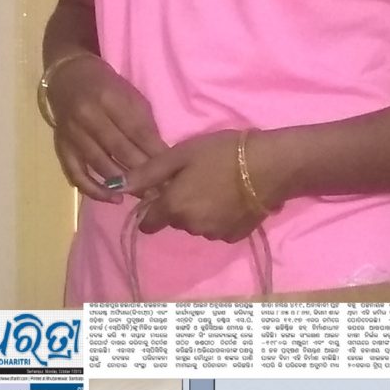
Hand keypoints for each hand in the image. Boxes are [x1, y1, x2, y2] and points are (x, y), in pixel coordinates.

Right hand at [45, 55, 166, 202]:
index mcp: (109, 98)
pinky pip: (77, 174)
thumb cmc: (106, 87)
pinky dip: (94, 190)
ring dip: (124, 185)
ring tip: (145, 198)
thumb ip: (144, 125)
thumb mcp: (130, 96)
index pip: (137, 131)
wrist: (68, 78)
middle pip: (120, 150)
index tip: (172, 172)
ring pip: (101, 165)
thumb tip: (161, 158)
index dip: (155, 154)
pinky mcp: (62, 147)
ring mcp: (72, 134)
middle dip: (144, 173)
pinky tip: (113, 199)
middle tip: (163, 191)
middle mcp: (88, 116)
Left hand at [123, 133, 266, 243]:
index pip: (148, 223)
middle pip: (175, 221)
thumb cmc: (223, 153)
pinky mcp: (235, 236)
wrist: (272, 165)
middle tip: (197, 179)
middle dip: (180, 205)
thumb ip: (148, 173)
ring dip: (200, 212)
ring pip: (197, 225)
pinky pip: (218, 229)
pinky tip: (234, 198)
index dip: (151, 210)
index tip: (163, 194)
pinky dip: (220, 217)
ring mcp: (214, 235)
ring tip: (218, 186)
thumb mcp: (181, 154)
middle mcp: (191, 227)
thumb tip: (117, 186)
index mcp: (174, 207)